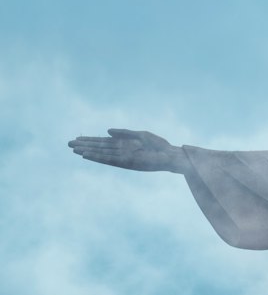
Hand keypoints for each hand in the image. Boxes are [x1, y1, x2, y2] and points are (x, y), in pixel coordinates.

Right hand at [68, 128, 185, 172]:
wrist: (171, 155)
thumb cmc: (159, 146)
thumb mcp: (141, 135)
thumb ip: (124, 133)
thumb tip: (107, 131)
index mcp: (124, 145)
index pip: (103, 143)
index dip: (90, 140)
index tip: (77, 139)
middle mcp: (121, 152)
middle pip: (99, 148)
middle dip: (84, 145)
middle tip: (68, 143)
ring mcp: (123, 158)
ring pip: (101, 154)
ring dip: (87, 151)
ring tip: (74, 149)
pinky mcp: (126, 163)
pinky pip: (109, 160)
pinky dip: (98, 157)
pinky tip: (87, 155)